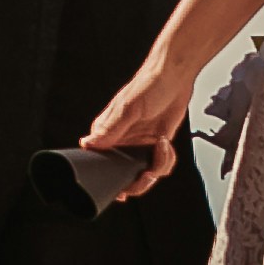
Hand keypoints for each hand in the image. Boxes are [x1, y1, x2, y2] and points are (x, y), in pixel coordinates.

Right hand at [83, 53, 195, 198]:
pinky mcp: (156, 143)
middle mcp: (122, 140)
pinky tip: (166, 143)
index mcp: (106, 131)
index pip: (100, 161)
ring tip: (161, 148)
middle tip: (145, 174)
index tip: (121, 187)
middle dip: (137, 180)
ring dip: (157, 165)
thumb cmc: (148, 84)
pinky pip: (160, 163)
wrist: (175, 77)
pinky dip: (166, 159)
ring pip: (144, 171)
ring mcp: (140, 143)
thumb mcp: (128, 108)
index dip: (109, 177)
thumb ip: (110, 129)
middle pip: (123, 173)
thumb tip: (88, 144)